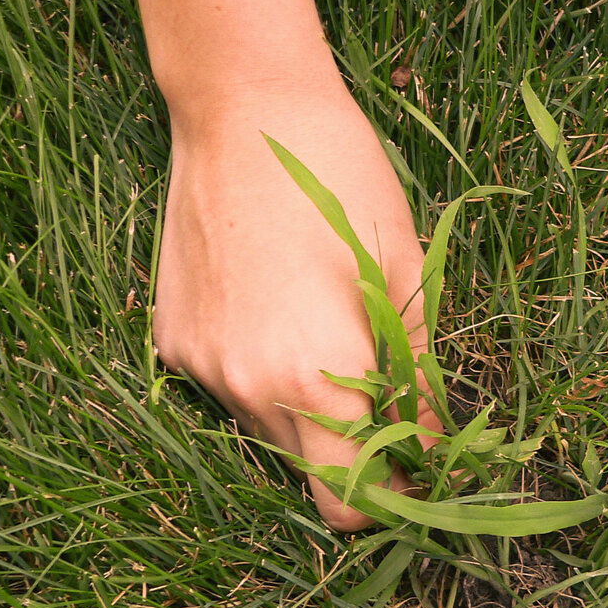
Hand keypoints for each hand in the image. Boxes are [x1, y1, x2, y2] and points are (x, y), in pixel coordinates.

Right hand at [153, 81, 440, 530]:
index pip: (352, 500)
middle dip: (358, 457)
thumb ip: (419, 374)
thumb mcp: (405, 275)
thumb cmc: (344, 180)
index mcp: (317, 378)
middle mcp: (247, 389)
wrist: (242, 108)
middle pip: (311, 474)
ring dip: (311, 413)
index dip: (395, 497)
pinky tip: (281, 312)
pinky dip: (265, 374)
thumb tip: (435, 442)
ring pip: (269, 431)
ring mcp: (201, 366)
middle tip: (393, 407)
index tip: (422, 471)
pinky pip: (230, 388)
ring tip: (335, 339)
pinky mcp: (172, 340)